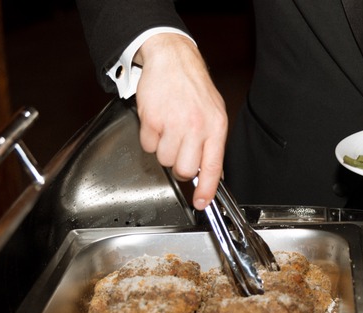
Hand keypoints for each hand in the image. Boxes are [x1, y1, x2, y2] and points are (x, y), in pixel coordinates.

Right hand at [134, 33, 227, 209]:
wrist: (173, 60)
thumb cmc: (194, 88)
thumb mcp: (215, 114)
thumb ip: (213, 144)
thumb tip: (212, 174)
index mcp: (215, 127)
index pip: (212, 167)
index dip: (206, 190)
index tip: (201, 202)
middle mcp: (196, 127)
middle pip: (184, 169)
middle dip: (180, 166)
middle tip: (179, 150)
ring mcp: (173, 123)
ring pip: (163, 159)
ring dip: (163, 149)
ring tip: (169, 129)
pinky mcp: (152, 119)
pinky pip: (147, 145)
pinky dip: (150, 137)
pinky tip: (158, 122)